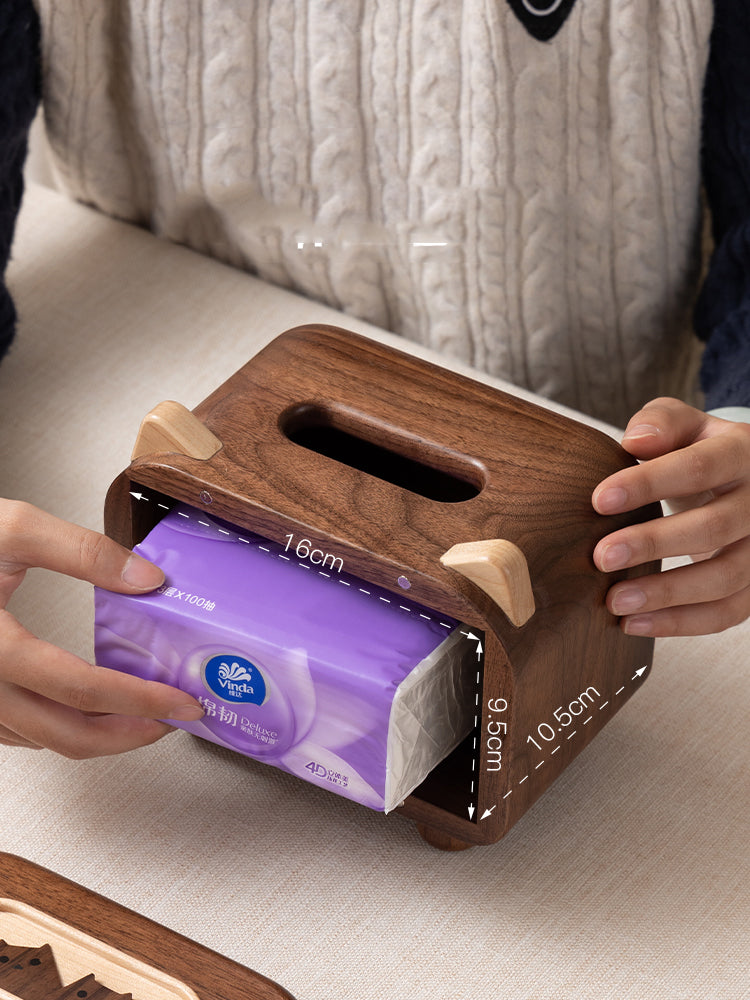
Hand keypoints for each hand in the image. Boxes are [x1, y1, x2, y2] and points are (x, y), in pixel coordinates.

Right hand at [0, 500, 202, 755]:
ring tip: (142, 712)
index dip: (141, 699)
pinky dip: (61, 727)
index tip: (181, 699)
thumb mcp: (12, 528)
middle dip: (130, 735)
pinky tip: (88, 707)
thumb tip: (149, 578)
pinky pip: (17, 732)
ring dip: (99, 735)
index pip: (82, 690)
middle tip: (173, 719)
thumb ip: (86, 552)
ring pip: (42, 741)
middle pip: (66, 736)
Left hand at [592, 398, 749, 636]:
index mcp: (742, 453)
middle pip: (713, 527)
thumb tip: (637, 440)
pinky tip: (634, 624)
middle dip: (653, 544)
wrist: (740, 482)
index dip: (649, 483)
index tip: (599, 499)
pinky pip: (726, 613)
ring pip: (724, 578)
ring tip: (614, 601)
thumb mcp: (685, 426)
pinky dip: (680, 624)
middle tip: (601, 557)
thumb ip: (661, 424)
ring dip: (666, 594)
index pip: (699, 467)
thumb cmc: (701, 451)